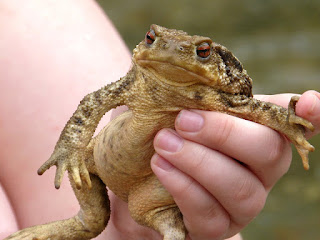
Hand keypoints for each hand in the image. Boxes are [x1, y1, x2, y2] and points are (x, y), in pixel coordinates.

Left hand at [150, 91, 319, 239]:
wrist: (158, 177)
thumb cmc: (179, 136)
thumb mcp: (187, 112)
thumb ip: (197, 95)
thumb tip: (172, 69)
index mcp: (261, 134)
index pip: (295, 123)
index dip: (313, 115)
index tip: (310, 102)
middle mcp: (263, 170)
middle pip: (268, 151)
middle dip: (223, 133)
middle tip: (183, 120)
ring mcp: (244, 203)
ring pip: (239, 187)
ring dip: (197, 161)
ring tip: (164, 142)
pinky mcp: (219, 226)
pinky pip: (208, 212)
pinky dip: (182, 186)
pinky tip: (161, 165)